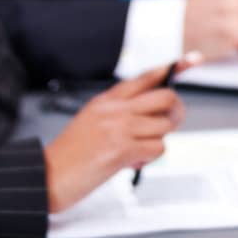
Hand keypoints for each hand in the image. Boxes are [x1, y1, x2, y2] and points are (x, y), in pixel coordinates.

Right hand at [43, 62, 188, 212]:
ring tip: (139, 151)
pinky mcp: (121, 149)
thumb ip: (119, 113)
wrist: (44, 177)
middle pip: (165, 97)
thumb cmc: (67, 155)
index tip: (193, 59)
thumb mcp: (91, 120)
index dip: (173, 67)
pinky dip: (150, 158)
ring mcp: (119, 127)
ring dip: (158, 141)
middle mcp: (116, 109)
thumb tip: (149, 117)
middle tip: (167, 125)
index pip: (147, 76)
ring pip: (164, 125)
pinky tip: (133, 163)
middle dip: (174, 113)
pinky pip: (157, 148)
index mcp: (108, 100)